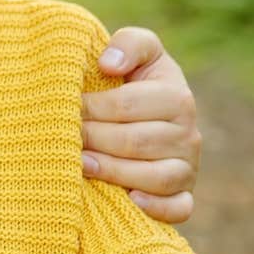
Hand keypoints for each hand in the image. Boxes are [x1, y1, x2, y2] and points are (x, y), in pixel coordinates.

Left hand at [81, 26, 201, 223]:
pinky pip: (179, 208)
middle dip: (94, 139)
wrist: (145, 118)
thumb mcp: (138, 54)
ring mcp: (188, 168)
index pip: (128, 105)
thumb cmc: (134, 83)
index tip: (67, 107)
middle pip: (137, 142)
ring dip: (115, 172)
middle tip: (64, 138)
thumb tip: (109, 64)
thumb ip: (130, 44)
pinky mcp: (183, 195)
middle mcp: (189, 134)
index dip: (92, 107)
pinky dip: (157, 208)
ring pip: (157, 177)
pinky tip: (130, 200)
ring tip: (81, 164)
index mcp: (177, 96)